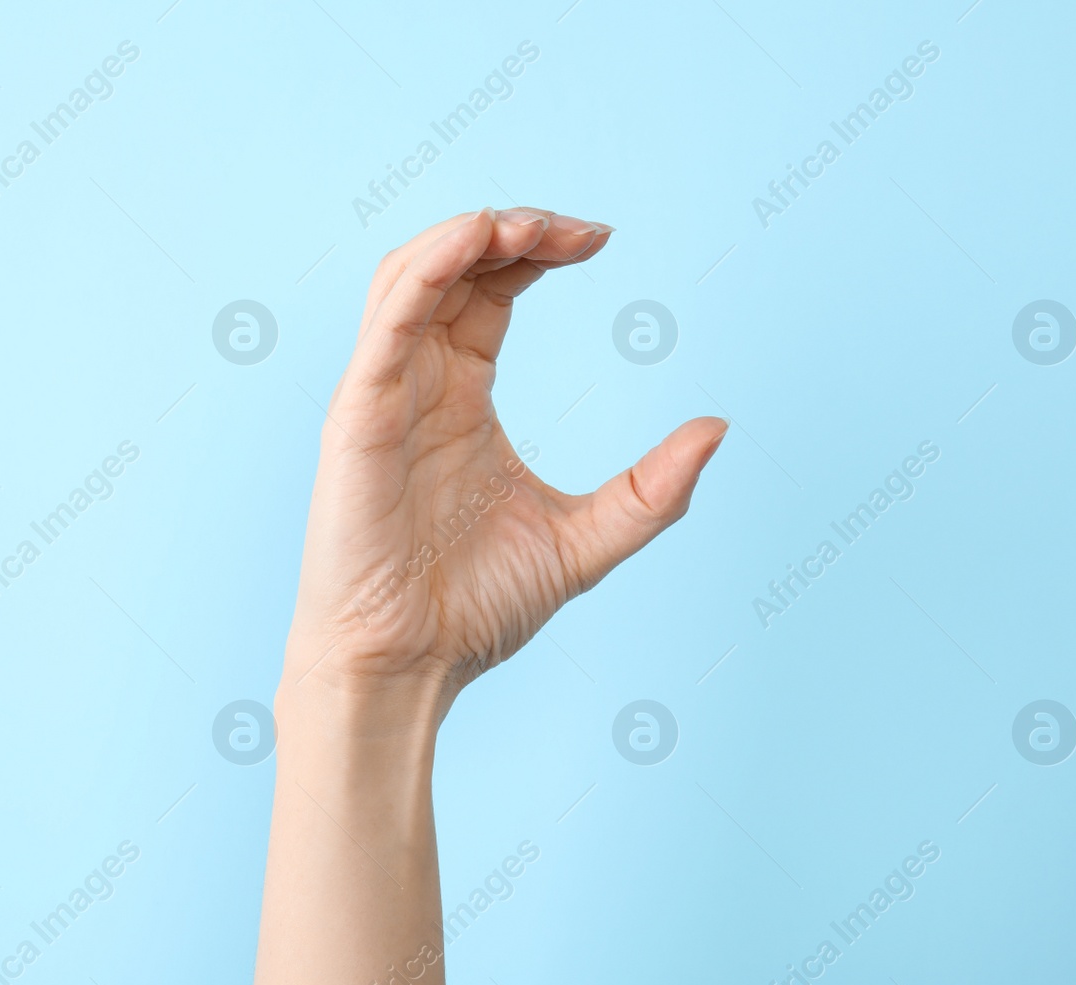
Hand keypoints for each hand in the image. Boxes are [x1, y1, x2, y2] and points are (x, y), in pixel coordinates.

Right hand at [283, 208, 726, 715]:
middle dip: (514, 230)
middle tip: (577, 230)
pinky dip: (427, 267)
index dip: (539, 253)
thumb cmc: (472, 609)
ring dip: (466, 233)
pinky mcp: (358, 415)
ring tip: (530, 224)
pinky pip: (386, 321)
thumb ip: (651, 489)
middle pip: (455, 266)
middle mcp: (418, 383)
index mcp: (461, 397)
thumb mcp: (586, 540)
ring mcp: (384, 394)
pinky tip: (476, 238)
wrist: (408, 669)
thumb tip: (718, 430)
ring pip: (410, 275)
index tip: (601, 239)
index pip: (492, 291)